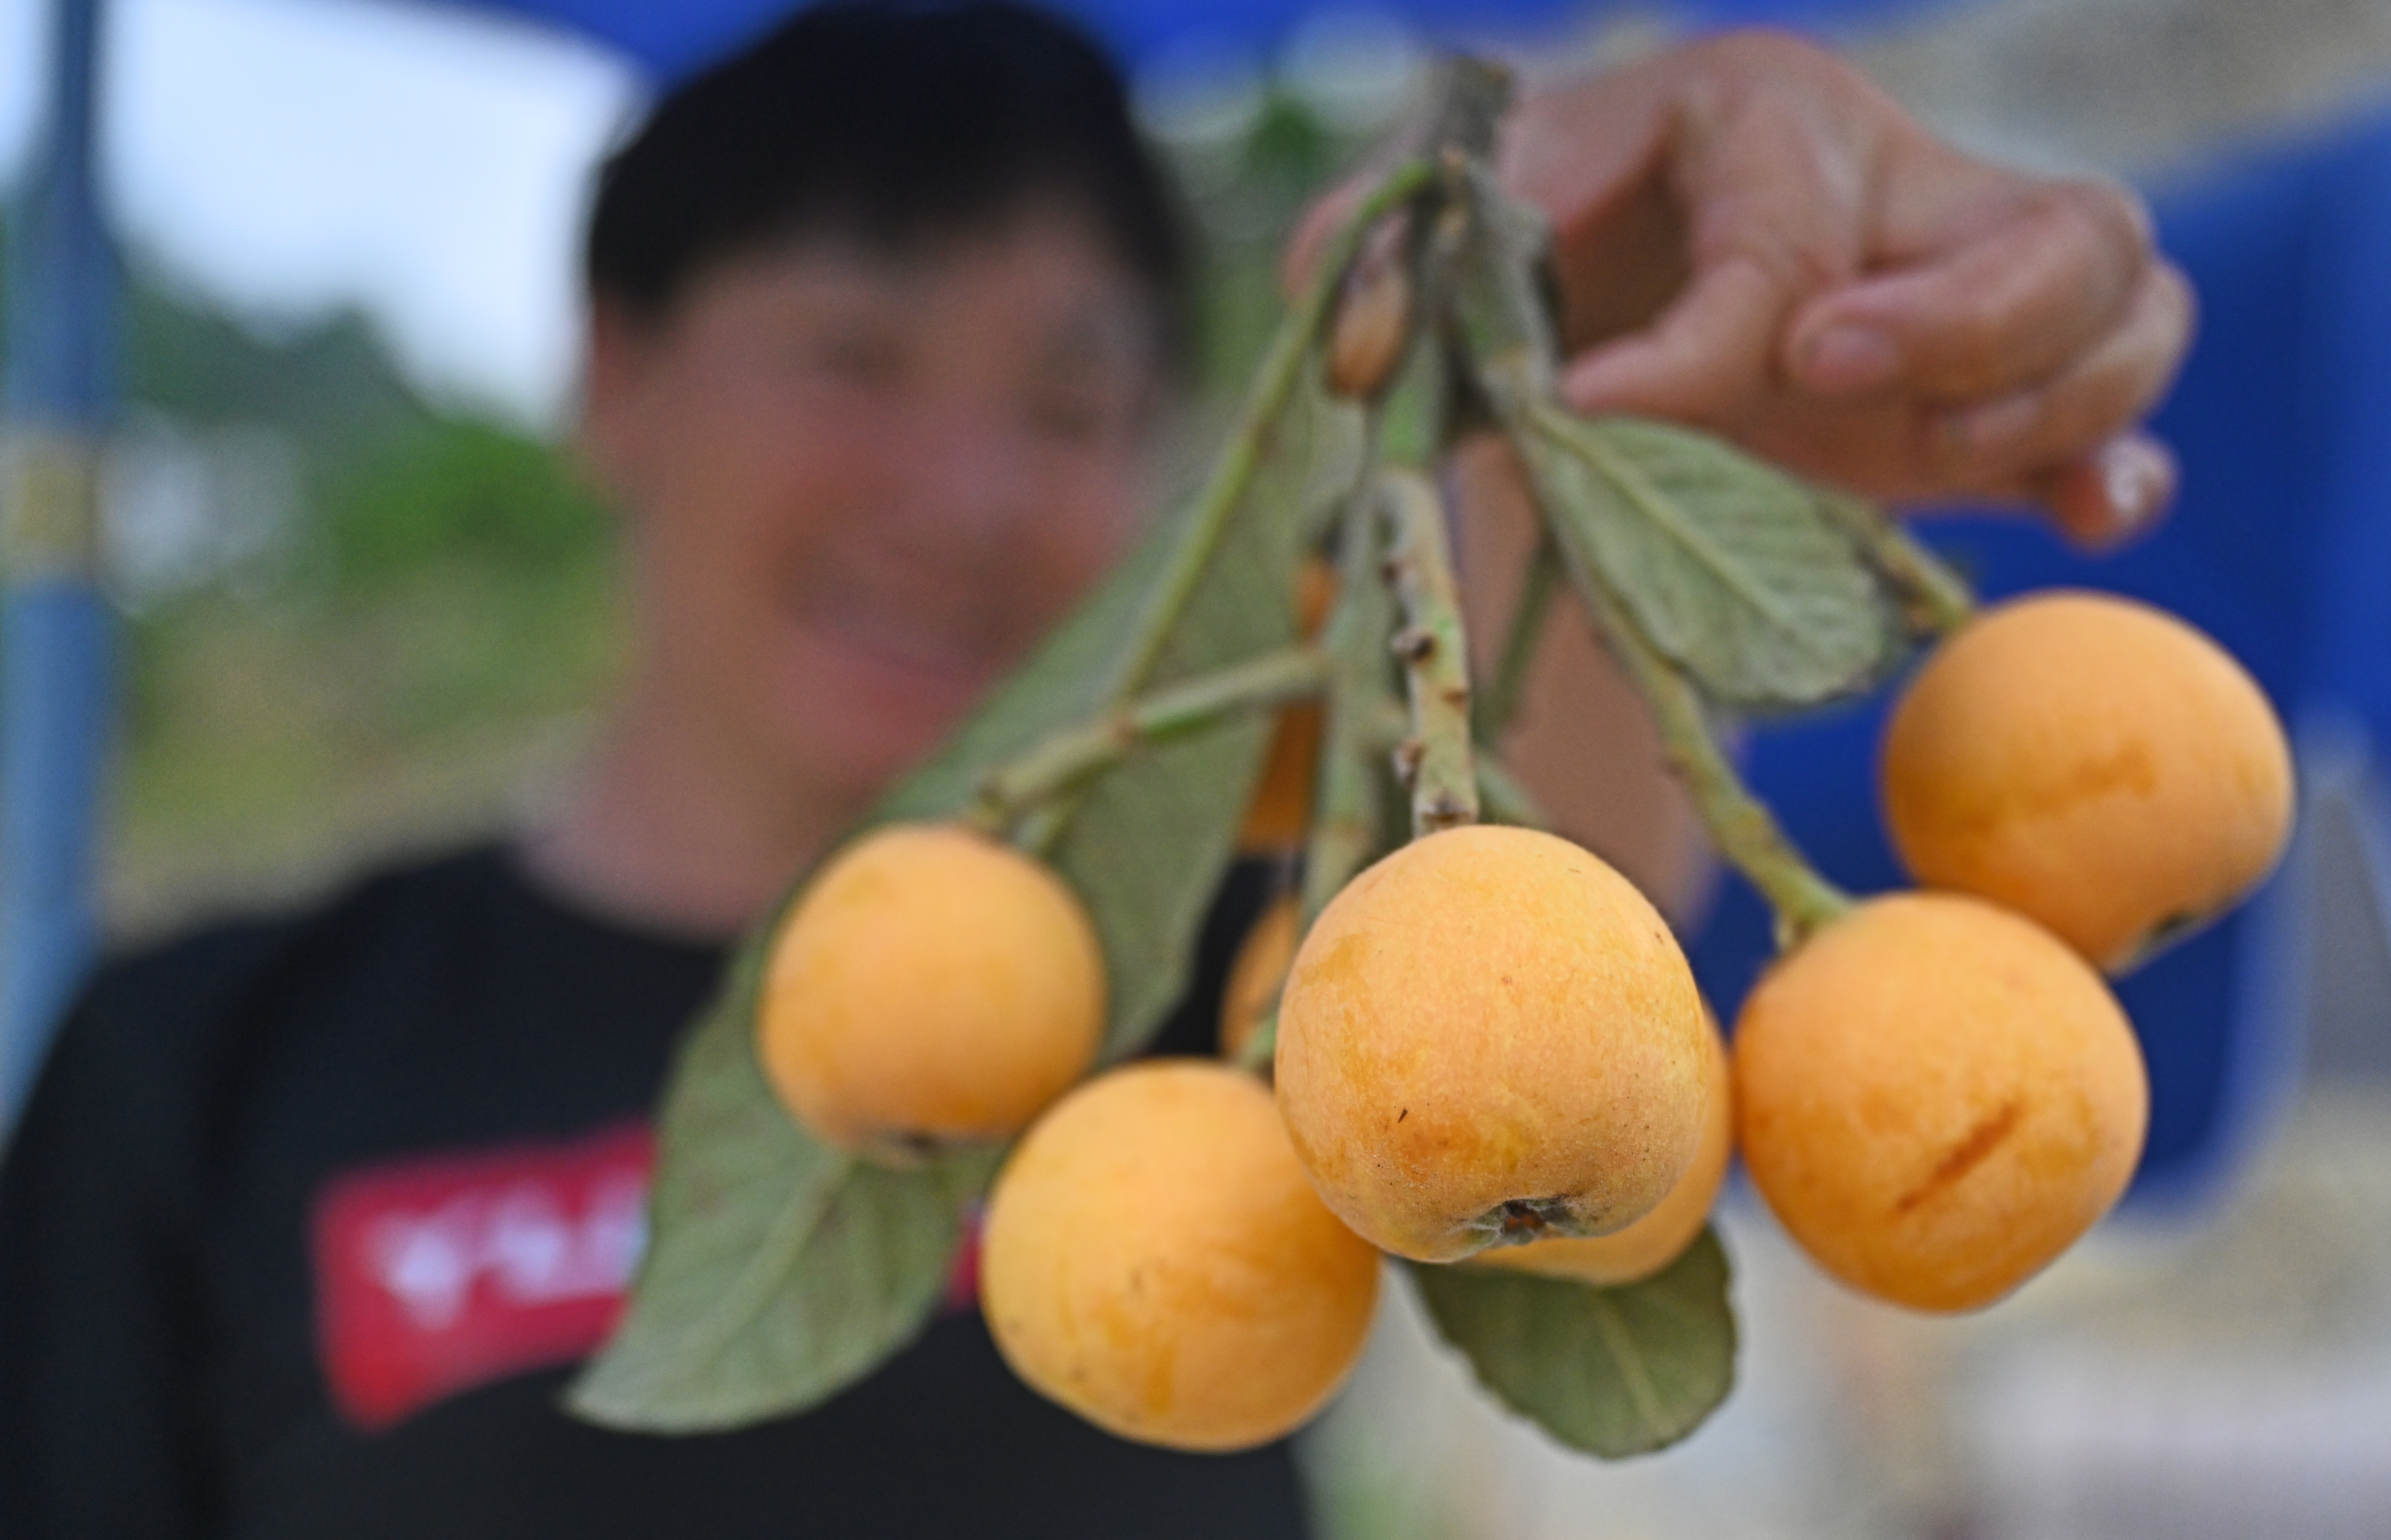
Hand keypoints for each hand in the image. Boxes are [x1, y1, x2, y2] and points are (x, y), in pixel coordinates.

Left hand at [1297, 32, 2193, 546]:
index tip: (1592, 410)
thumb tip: (1339, 320)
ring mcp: (1974, 288)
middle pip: (2053, 227)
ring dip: (2042, 406)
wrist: (1590, 290)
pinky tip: (2079, 521)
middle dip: (1960, 323)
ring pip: (2124, 307)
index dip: (1696, 344)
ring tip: (1924, 464)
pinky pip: (2121, 413)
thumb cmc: (1531, 244)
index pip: (1780, 241)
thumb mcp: (1448, 226)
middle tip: (1825, 379)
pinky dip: (2112, 470)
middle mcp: (1902, 187)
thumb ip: (1378, 249)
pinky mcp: (1998, 391)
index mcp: (1766, 119)